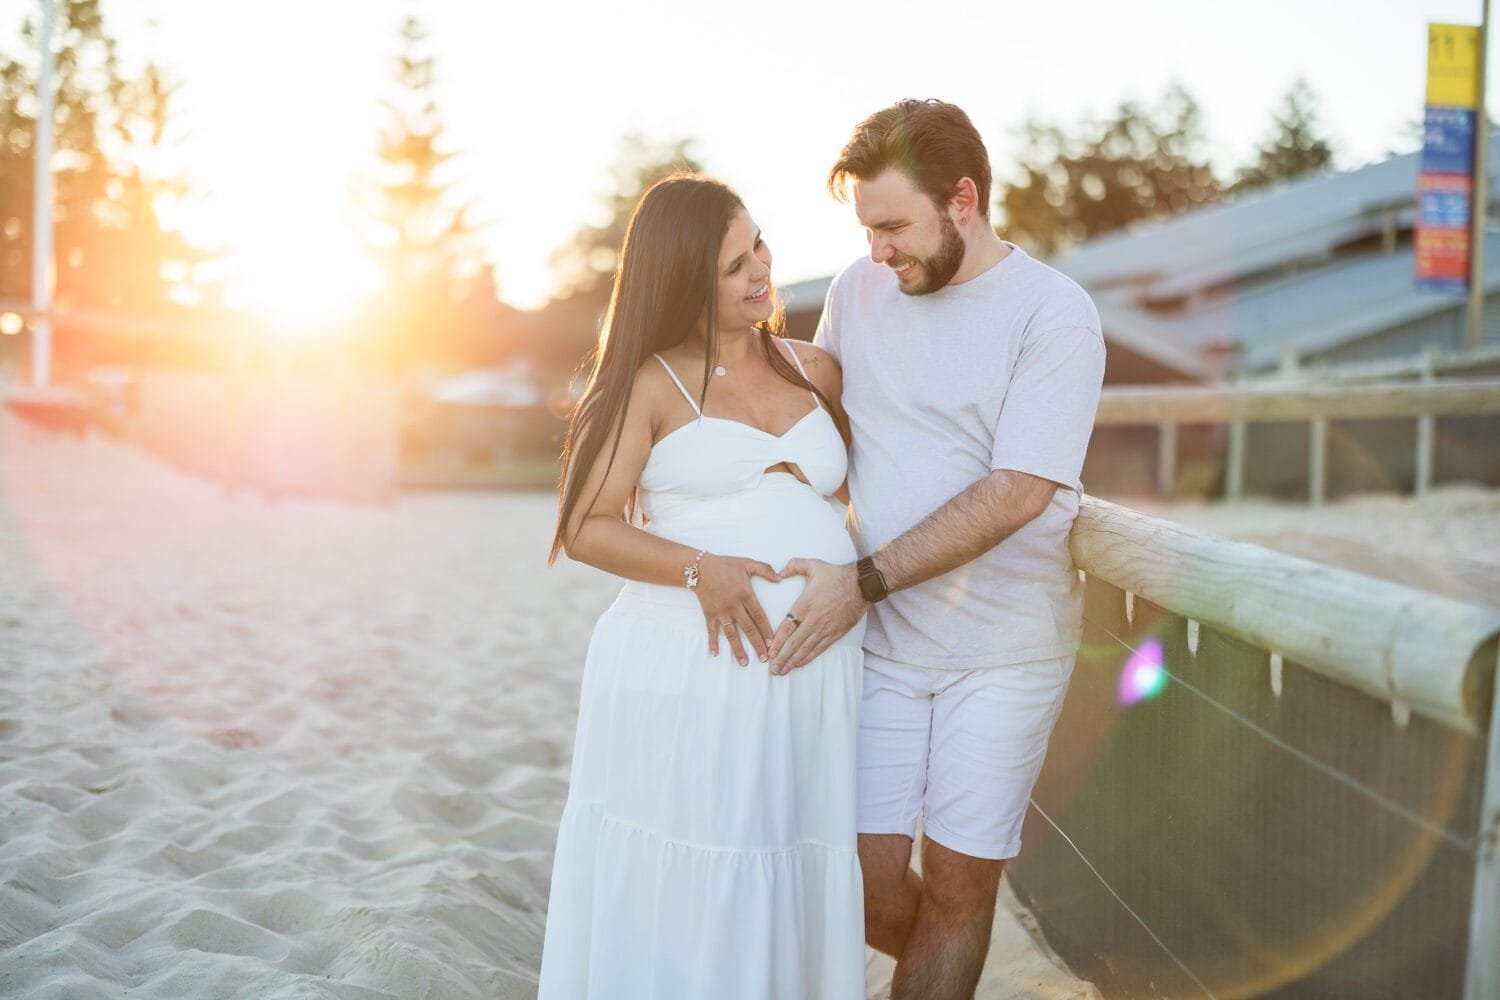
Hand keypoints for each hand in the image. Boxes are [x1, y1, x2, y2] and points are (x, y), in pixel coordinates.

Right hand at [692, 554, 781, 666]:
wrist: (699, 568)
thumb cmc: (725, 565)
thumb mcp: (747, 563)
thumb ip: (765, 570)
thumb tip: (780, 578)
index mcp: (745, 595)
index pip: (759, 616)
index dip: (767, 630)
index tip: (773, 643)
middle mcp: (734, 606)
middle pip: (748, 629)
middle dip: (757, 645)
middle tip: (764, 659)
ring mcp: (721, 612)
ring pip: (731, 634)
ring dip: (738, 649)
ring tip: (744, 663)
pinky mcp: (709, 614)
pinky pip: (711, 631)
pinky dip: (712, 642)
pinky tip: (715, 653)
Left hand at [768, 559, 866, 674]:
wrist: (861, 585)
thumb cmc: (837, 575)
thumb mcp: (813, 565)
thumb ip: (794, 566)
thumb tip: (778, 572)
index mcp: (805, 604)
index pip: (787, 627)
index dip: (777, 641)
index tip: (769, 652)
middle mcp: (814, 620)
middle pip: (794, 643)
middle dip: (781, 657)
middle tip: (772, 669)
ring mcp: (825, 628)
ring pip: (805, 649)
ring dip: (792, 661)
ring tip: (781, 671)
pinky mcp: (834, 634)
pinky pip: (818, 649)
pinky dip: (808, 658)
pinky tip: (799, 664)